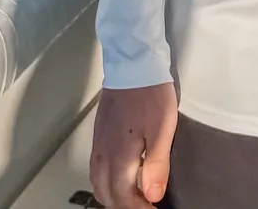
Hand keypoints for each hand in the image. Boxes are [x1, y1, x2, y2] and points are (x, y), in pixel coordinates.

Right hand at [90, 82, 177, 207]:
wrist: (132, 63)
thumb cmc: (151, 95)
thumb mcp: (162, 129)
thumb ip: (156, 165)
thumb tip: (152, 197)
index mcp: (118, 157)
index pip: (123, 198)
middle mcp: (103, 155)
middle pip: (107, 195)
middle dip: (124, 206)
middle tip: (145, 206)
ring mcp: (98, 144)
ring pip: (98, 184)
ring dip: (113, 197)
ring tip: (134, 198)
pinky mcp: (99, 134)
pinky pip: (96, 170)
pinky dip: (106, 183)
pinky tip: (119, 178)